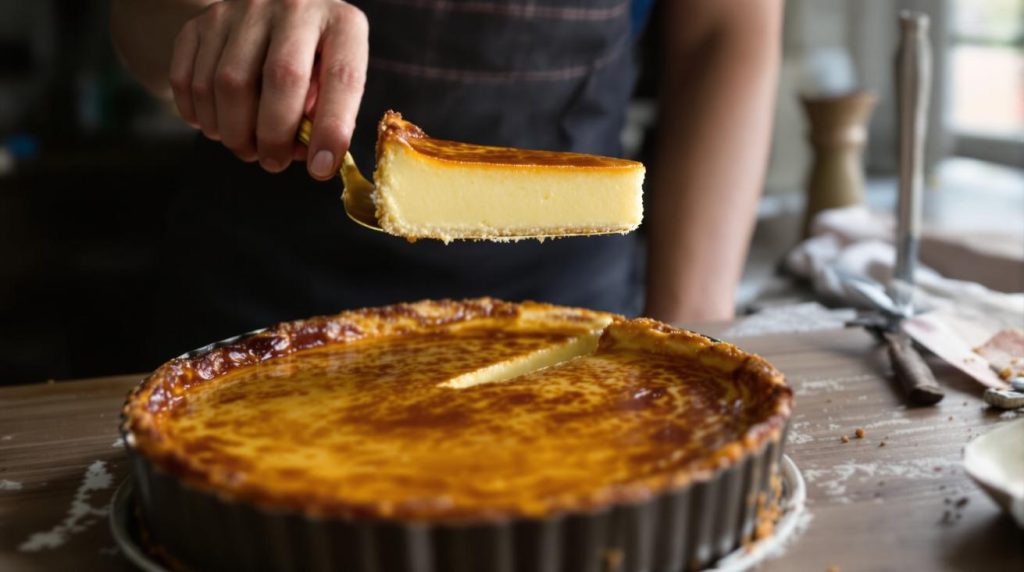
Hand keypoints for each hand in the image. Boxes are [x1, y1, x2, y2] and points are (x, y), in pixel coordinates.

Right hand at [168, 0, 367, 179]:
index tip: (320, 168)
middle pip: (279, 79)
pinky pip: (188, 78)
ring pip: (225, 83)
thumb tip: (309, 155)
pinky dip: (198, 115)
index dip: (331, 129)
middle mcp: (293, 5)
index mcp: (341, 23)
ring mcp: (242, 9)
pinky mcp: (201, 20)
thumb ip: (328, 111)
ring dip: (232, 131)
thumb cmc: (313, 55)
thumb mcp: (335, 75)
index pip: (342, 78)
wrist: (269, 9)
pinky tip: (216, 126)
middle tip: (273, 162)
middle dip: (273, 136)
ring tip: (245, 146)